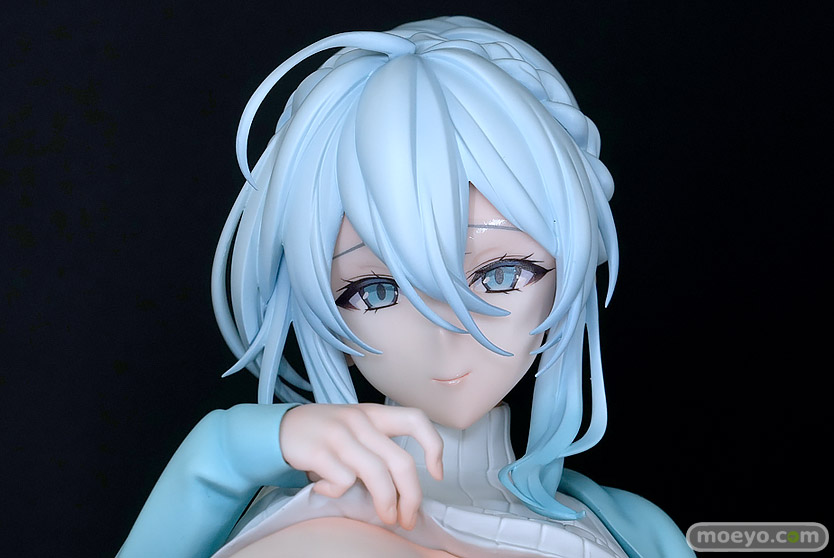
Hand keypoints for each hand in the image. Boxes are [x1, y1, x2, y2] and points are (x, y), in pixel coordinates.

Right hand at [279, 403, 442, 529]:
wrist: (277, 428)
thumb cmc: (324, 434)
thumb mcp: (354, 429)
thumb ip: (378, 448)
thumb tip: (405, 492)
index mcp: (373, 413)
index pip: (415, 419)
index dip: (433, 445)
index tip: (437, 473)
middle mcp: (360, 420)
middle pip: (400, 460)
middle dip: (411, 496)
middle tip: (408, 518)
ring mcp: (339, 435)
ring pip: (377, 474)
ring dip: (386, 502)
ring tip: (385, 516)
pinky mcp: (319, 451)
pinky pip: (342, 481)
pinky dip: (337, 493)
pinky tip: (325, 489)